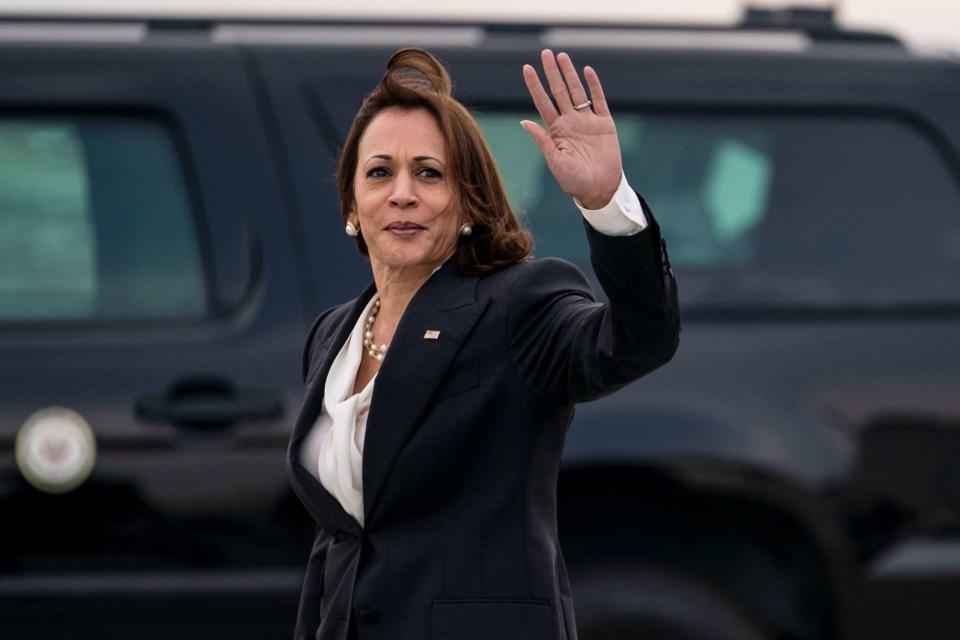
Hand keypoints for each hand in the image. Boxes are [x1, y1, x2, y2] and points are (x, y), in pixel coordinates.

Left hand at [521, 49, 622, 209]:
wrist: (599, 189)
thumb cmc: (573, 180)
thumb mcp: (554, 161)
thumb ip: (542, 140)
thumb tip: (524, 122)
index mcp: (556, 131)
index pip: (543, 103)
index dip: (535, 86)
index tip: (526, 69)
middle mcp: (570, 122)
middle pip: (559, 92)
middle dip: (552, 73)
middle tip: (545, 53)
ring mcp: (587, 121)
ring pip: (577, 92)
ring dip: (570, 74)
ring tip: (562, 56)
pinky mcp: (604, 124)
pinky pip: (598, 100)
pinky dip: (594, 86)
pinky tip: (587, 71)